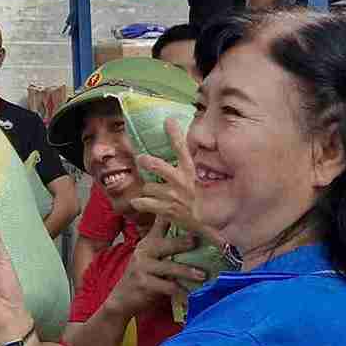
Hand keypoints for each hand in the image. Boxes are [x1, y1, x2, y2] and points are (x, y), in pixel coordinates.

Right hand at [105, 215, 208, 317]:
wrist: (123, 297)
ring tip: (202, 275)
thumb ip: (168, 245)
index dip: (172, 214)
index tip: (191, 212)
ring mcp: (142, 266)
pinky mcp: (143, 283)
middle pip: (166, 243)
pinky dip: (181, 290)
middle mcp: (144, 250)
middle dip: (182, 242)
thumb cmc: (145, 275)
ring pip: (169, 267)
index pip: (160, 223)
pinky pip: (167, 286)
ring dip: (187, 271)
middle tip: (197, 241)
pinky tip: (190, 293)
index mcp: (149, 241)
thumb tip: (196, 235)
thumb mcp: (152, 256)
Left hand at [130, 118, 226, 250]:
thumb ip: (189, 168)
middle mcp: (180, 182)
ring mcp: (172, 196)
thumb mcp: (200, 181)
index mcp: (190, 172)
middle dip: (147, 162)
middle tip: (141, 158)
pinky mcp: (165, 209)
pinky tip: (138, 202)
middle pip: (158, 167)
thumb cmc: (204, 201)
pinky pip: (144, 203)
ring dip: (146, 189)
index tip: (168, 121)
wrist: (208, 224)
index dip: (175, 134)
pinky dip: (139, 202)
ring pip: (149, 187)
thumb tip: (184, 155)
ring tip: (148, 191)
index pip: (182, 149)